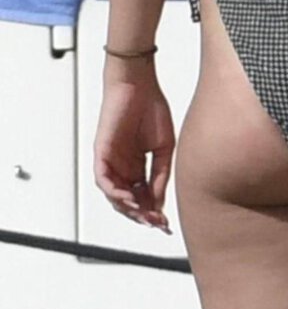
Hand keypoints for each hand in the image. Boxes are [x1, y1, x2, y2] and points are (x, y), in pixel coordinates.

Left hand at [93, 71, 174, 231]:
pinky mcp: (101, 153)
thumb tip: (158, 201)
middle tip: (155, 223)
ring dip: (128, 208)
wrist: (139, 84)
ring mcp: (111, 161)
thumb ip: (161, 175)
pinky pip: (103, 180)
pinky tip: (129, 199)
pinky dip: (115, 193)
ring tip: (143, 214)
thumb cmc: (152, 109)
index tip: (165, 224)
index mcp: (138, 166)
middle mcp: (123, 167)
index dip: (153, 212)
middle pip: (128, 201)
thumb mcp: (165, 149)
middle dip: (142, 215)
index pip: (143, 197)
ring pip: (114, 195)